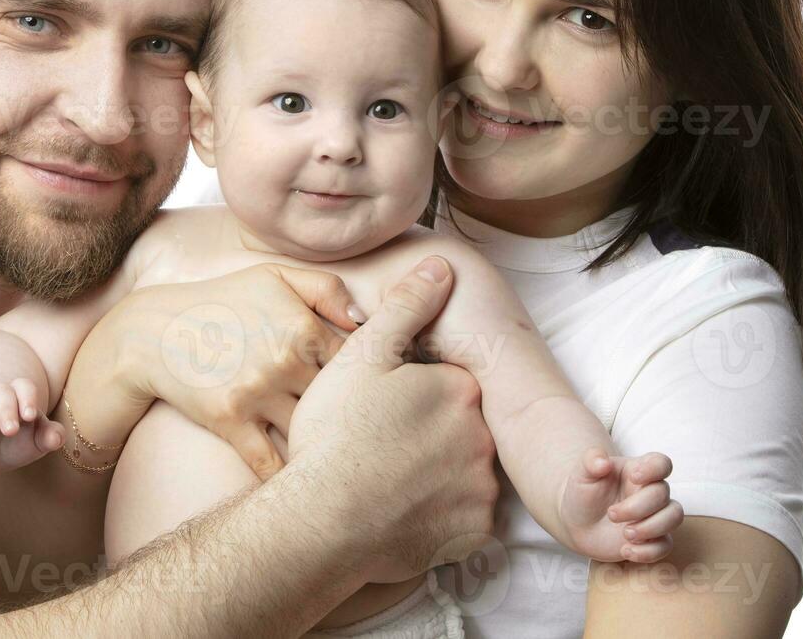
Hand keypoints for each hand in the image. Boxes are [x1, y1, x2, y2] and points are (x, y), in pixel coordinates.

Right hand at [105, 263, 359, 480]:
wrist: (156, 330)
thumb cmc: (223, 301)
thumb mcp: (275, 277)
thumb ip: (326, 289)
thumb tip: (365, 321)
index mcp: (303, 328)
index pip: (361, 363)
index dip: (375, 381)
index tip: (381, 395)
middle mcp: (284, 361)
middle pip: (342, 402)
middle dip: (357, 417)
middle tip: (377, 434)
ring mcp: (256, 394)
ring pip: (312, 432)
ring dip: (327, 445)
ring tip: (347, 459)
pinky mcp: (230, 422)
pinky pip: (271, 462)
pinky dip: (290, 476)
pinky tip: (306, 483)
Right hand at [288, 256, 500, 582]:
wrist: (321, 523)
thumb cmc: (335, 435)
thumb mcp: (362, 356)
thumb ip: (406, 307)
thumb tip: (441, 266)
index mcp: (459, 390)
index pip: (448, 385)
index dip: (413, 396)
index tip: (383, 412)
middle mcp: (481, 438)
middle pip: (459, 428)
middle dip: (428, 435)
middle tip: (381, 447)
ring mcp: (479, 489)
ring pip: (462, 473)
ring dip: (436, 476)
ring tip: (387, 482)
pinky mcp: (470, 535)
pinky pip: (462, 518)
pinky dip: (439, 516)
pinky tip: (401, 512)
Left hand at [559, 448, 682, 562]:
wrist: (576, 523)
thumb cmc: (583, 493)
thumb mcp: (582, 473)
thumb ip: (591, 461)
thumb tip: (603, 461)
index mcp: (637, 470)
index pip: (661, 463)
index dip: (655, 469)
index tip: (633, 477)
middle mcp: (650, 492)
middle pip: (664, 494)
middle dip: (638, 507)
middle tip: (611, 515)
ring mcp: (654, 516)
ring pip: (674, 517)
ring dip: (650, 528)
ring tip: (625, 534)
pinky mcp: (652, 539)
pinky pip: (665, 546)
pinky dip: (648, 552)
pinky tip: (626, 551)